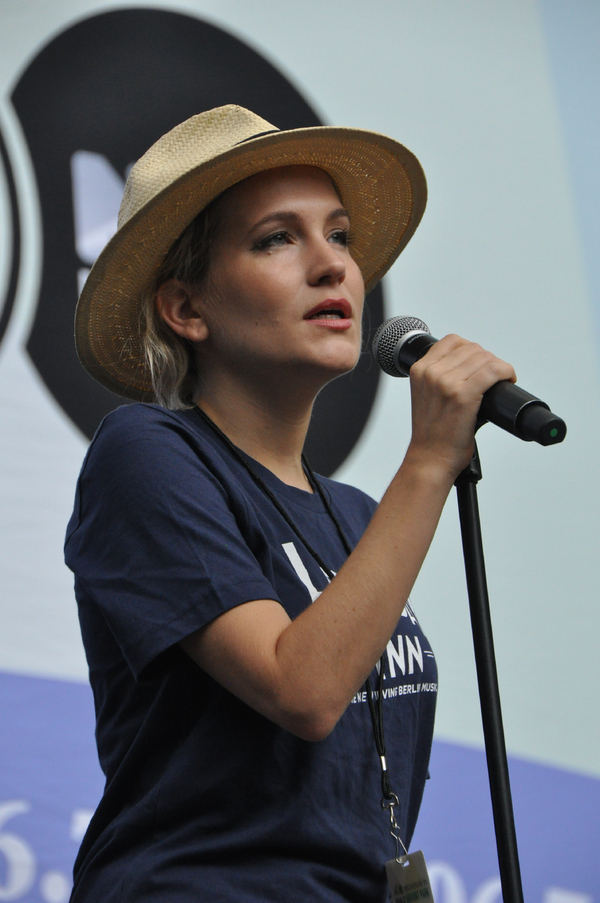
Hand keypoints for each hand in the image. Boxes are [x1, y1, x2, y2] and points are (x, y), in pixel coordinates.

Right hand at [407, 334, 516, 479]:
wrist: (430, 458)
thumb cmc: (432, 433)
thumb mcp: (428, 395)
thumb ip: (443, 376)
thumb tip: (475, 366)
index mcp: (420, 370)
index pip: (453, 341)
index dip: (472, 350)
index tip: (480, 363)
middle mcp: (431, 373)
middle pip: (472, 348)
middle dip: (488, 360)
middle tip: (493, 377)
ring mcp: (446, 383)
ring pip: (485, 358)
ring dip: (499, 367)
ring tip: (500, 380)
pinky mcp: (463, 396)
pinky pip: (493, 371)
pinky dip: (505, 372)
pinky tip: (507, 380)